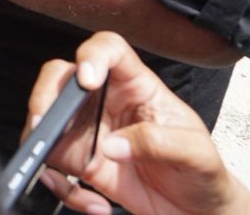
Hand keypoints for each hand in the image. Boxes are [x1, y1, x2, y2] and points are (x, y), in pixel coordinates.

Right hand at [28, 32, 249, 214]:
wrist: (198, 212)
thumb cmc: (203, 174)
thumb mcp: (197, 155)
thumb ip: (158, 142)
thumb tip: (113, 144)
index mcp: (137, 87)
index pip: (110, 50)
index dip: (93, 55)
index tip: (87, 80)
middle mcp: (106, 103)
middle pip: (62, 77)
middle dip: (45, 95)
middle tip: (46, 122)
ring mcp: (90, 133)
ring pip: (46, 121)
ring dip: (46, 147)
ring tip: (72, 177)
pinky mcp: (81, 163)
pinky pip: (53, 167)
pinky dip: (63, 187)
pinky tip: (94, 203)